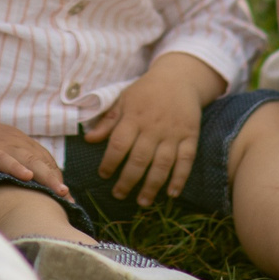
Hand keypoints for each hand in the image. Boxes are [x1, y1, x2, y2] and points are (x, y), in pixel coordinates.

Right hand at [0, 115, 73, 199]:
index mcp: (23, 144)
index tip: (66, 198)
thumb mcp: (3, 153)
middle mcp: (17, 143)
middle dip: (57, 179)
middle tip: (68, 198)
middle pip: (43, 161)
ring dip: (46, 176)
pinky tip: (26, 177)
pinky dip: (16, 167)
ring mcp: (3, 146)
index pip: (46, 161)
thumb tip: (32, 189)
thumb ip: (17, 165)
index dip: (56, 178)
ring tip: (58, 191)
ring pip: (29, 160)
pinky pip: (4, 159)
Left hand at [82, 54, 219, 205]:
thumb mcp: (124, 99)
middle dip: (128, 180)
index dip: (110, 162)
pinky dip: (180, 178)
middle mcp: (153, 127)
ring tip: (142, 202)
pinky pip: (186, 160)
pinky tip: (172, 194)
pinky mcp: (190, 136)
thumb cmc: (146, 91)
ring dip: (152, 185)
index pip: (119, 144)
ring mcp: (173, 133)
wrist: (179, 77)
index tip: (103, 175)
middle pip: (140, 158)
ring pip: (162, 163)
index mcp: (134, 117)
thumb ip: (108, 121)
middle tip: (118, 195)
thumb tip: (88, 139)